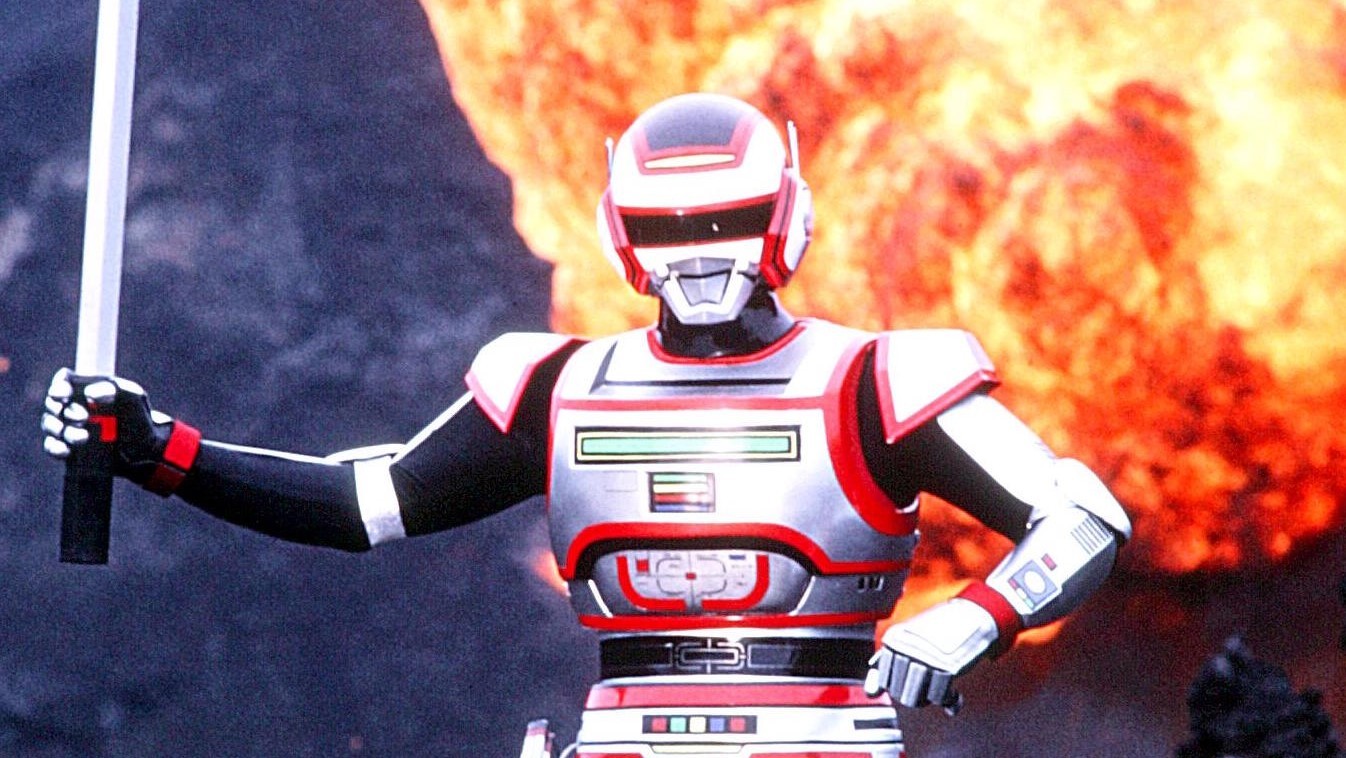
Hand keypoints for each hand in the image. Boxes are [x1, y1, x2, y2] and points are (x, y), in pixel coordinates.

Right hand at [42, 368, 189, 491]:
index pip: (63, 381)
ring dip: (63, 431)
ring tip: (83, 438)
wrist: (145, 450)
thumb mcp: (132, 398)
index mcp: (86, 388)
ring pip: (51, 425)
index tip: (64, 395)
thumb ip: (113, 390)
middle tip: (84, 419)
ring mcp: (66, 426)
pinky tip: (67, 451)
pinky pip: (52, 447)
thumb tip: (90, 393)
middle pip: (53, 404)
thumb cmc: (139, 418)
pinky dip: (56, 448)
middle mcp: (72, 405)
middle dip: (65, 412)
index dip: (59, 386)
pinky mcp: (66, 447)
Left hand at [864, 597, 999, 713]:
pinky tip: (952, 694)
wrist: (973, 613)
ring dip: (929, 699)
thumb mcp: (910, 638)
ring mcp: (926, 657)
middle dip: (914, 696)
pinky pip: (939, 696)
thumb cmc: (941, 628)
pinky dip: (947, 700)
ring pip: (916, 697)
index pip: (884, 679)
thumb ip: (889, 663)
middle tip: (927, 689)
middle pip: (899, 692)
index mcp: (894, 639)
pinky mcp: (947, 666)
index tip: (911, 683)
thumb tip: (871, 691)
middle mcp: (906, 648)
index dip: (899, 686)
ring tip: (939, 690)